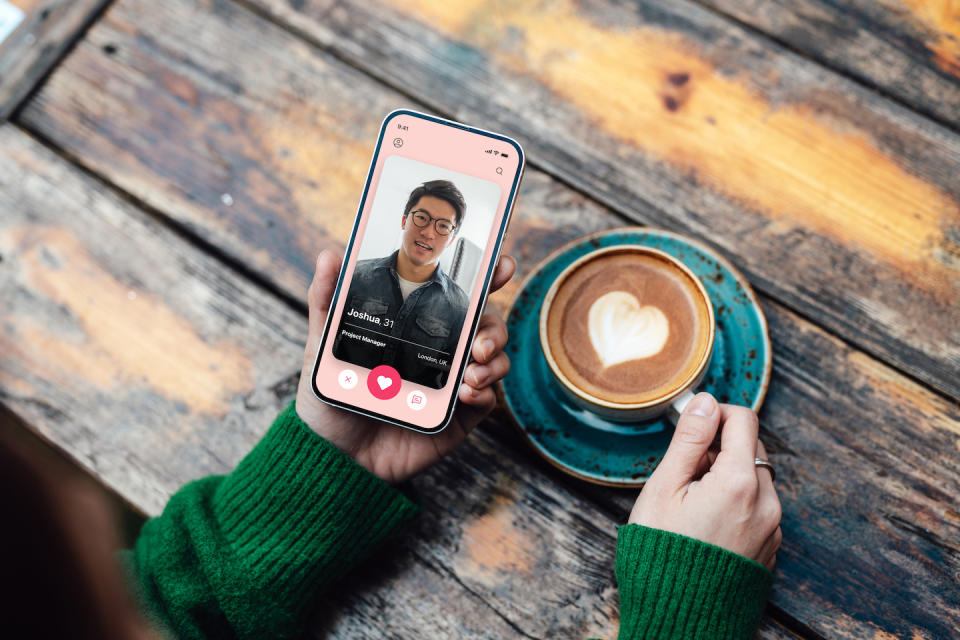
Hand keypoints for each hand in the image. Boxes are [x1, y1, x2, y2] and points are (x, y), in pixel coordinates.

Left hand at [295, 249, 515, 483]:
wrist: (333, 455)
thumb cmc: (330, 397)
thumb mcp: (322, 344)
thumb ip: (326, 300)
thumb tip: (330, 254)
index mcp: (417, 327)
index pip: (457, 295)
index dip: (485, 276)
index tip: (502, 265)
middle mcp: (441, 351)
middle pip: (487, 325)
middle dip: (494, 326)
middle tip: (478, 340)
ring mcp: (452, 383)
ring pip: (495, 359)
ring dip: (494, 359)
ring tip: (470, 369)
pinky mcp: (458, 417)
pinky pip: (488, 399)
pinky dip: (486, 392)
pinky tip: (466, 391)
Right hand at [628, 393, 781, 569]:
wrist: (677, 617)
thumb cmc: (662, 552)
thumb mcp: (664, 488)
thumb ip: (688, 441)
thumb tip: (704, 402)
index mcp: (740, 482)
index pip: (743, 419)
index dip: (715, 413)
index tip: (691, 425)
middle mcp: (766, 503)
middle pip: (751, 448)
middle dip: (720, 448)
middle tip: (684, 472)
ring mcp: (771, 528)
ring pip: (756, 478)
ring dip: (729, 476)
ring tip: (692, 502)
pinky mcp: (769, 548)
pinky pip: (758, 508)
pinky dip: (737, 502)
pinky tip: (706, 523)